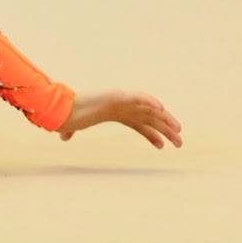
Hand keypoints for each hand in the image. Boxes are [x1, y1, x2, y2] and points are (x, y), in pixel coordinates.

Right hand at [59, 91, 182, 149]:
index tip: (161, 147)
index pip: (139, 124)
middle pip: (149, 118)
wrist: (62, 108)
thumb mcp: (73, 124)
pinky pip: (139, 97)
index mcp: (115, 112)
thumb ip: (71, 129)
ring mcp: (121, 100)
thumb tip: (62, 137)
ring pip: (149, 110)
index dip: (151, 135)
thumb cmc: (67, 115)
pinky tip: (162, 109)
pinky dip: (150, 102)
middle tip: (179, 143)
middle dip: (165, 130)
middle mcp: (122, 106)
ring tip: (179, 132)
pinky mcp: (118, 95)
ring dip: (165, 120)